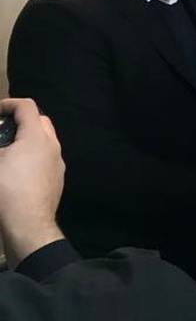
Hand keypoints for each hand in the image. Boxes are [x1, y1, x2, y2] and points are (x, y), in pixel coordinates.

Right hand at [0, 98, 65, 266]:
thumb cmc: (7, 190)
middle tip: (0, 130)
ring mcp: (58, 162)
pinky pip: (46, 158)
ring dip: (27, 138)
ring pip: (45, 140)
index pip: (26, 106)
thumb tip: (3, 147)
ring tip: (7, 150)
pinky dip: (32, 155)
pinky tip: (18, 169)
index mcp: (37, 137)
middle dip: (20, 120)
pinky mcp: (58, 178)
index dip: (8, 104)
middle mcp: (52, 145)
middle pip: (39, 120)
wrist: (29, 224)